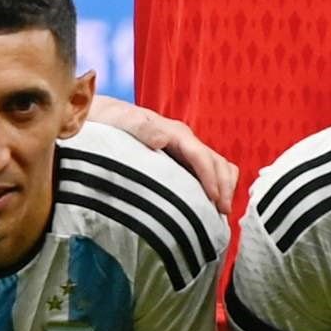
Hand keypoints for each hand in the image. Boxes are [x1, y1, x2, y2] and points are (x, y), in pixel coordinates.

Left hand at [97, 97, 237, 213]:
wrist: (105, 117)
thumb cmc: (112, 122)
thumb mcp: (122, 122)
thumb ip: (142, 128)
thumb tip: (163, 139)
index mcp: (175, 133)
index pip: (202, 156)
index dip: (211, 178)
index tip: (214, 200)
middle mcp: (185, 140)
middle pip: (217, 162)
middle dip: (224, 187)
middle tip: (223, 213)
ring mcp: (186, 150)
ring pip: (218, 166)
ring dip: (225, 187)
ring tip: (221, 212)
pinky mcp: (183, 159)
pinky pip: (209, 171)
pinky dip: (217, 186)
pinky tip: (210, 204)